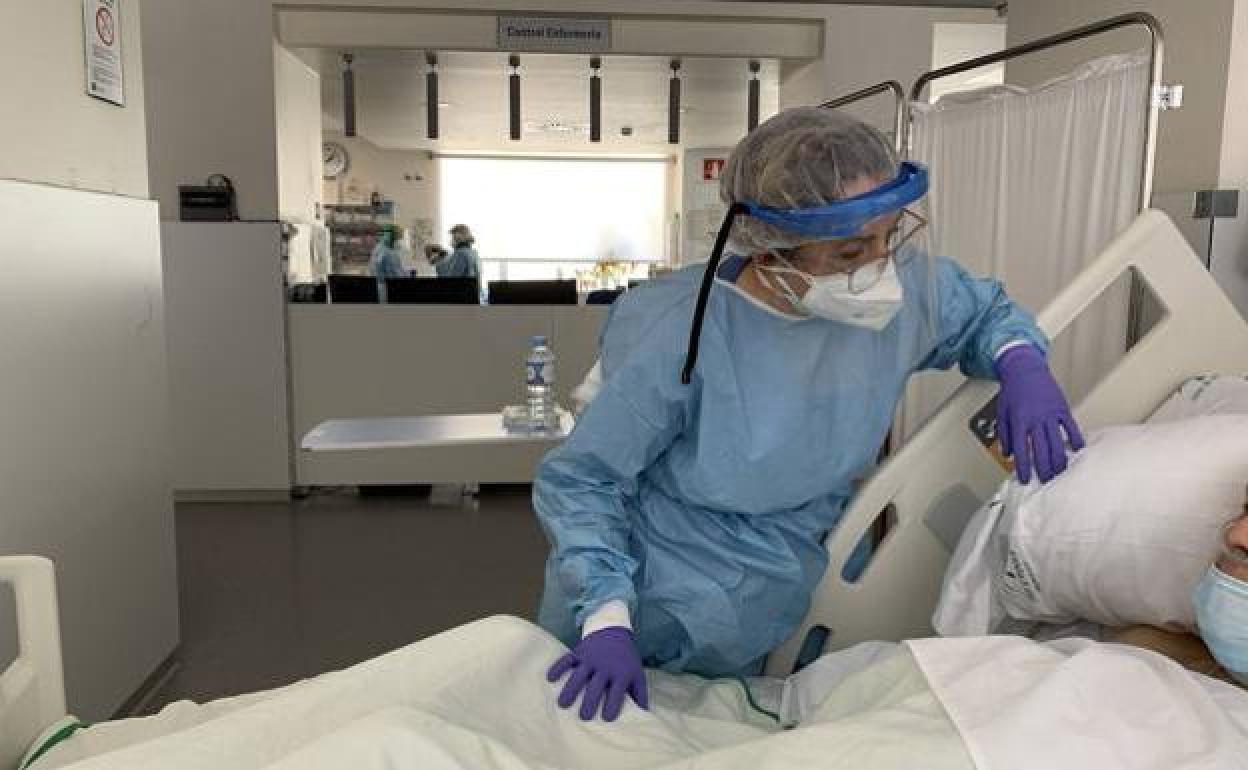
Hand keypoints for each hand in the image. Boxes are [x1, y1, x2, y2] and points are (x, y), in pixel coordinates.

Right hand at [546, 627, 647, 721]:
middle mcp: (605, 666)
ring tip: (562, 704)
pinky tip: (550, 678)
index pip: (617, 692)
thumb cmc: (626, 658)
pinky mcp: (579, 652)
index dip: (612, 706)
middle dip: (589, 702)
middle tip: (584, 717)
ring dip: (570, 689)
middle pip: (596, 687)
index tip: (606, 718)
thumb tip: (643, 714)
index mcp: (621, 673)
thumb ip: (640, 694)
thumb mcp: (637, 673)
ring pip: (578, 675)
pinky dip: (558, 667)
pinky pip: (567, 659)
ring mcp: (590, 659)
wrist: (614, 630)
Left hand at [995, 345, 1083, 483]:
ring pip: (1057, 442)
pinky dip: (1075, 439)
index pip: (1021, 450)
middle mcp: (1035, 419)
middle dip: (1044, 469)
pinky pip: (1071, 426)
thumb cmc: (1012, 390)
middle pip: (1041, 450)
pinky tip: (1077, 449)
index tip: (1024, 479)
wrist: (1024, 369)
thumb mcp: (1002, 413)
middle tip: (1046, 481)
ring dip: (1059, 460)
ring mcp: (1050, 414)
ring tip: (1060, 472)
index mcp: (1019, 421)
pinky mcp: (1061, 408)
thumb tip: (1008, 454)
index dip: (1023, 467)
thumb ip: (1004, 435)